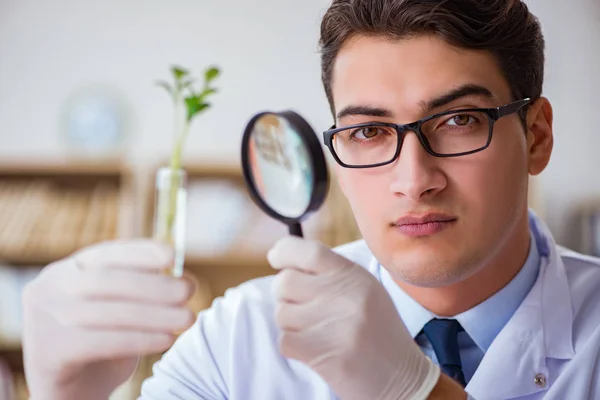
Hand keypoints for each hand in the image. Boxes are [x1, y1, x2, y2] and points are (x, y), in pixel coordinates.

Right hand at [22, 240, 194, 399]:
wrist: (73, 394)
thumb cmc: (102, 346)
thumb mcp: (120, 310)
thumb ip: (138, 287)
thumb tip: (179, 273)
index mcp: (65, 271)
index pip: (105, 253)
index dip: (140, 252)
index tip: (172, 255)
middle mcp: (48, 290)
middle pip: (106, 280)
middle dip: (153, 284)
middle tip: (189, 290)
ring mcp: (41, 321)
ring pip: (106, 312)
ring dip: (154, 314)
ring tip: (187, 318)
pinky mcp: (47, 355)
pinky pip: (100, 343)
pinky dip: (139, 339)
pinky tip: (166, 340)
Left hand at [268, 237, 439, 399]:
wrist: (403, 378)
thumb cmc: (377, 331)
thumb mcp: (364, 290)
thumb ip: (330, 273)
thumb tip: (284, 260)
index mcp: (355, 275)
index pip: (309, 251)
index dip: (284, 251)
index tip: (276, 258)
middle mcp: (346, 295)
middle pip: (285, 282)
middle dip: (285, 296)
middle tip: (302, 307)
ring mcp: (337, 324)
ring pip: (282, 314)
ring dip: (291, 325)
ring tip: (316, 332)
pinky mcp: (326, 354)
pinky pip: (285, 341)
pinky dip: (294, 347)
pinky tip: (316, 349)